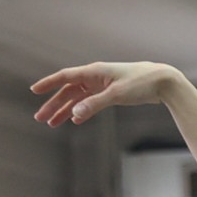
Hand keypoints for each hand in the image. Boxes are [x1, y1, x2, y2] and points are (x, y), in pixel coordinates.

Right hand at [30, 61, 179, 126]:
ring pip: (77, 98)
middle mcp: (95, 77)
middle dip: (53, 104)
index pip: (65, 77)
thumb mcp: (116, 94)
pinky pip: (89, 103)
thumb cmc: (140, 83)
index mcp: (94, 72)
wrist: (162, 82)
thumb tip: (74, 115)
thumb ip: (94, 105)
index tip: (34, 90)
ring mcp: (101, 85)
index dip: (49, 83)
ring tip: (51, 124)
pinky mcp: (109, 93)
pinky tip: (74, 120)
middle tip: (40, 118)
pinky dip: (80, 111)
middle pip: (68, 91)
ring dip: (64, 110)